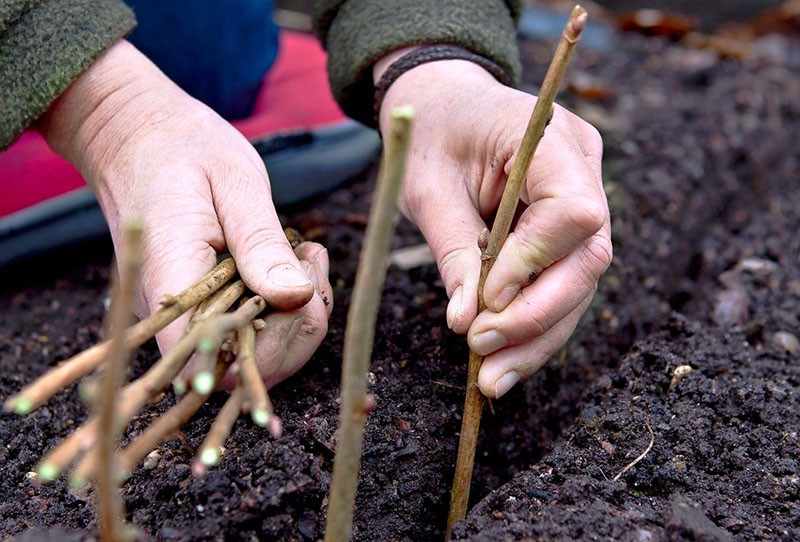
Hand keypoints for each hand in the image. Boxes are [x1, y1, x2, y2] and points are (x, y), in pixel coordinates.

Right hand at [39, 40, 331, 387]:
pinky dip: (280, 306)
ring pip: (246, 353)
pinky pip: (242, 328)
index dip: (268, 351)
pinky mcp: (196, 303)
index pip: (212, 361)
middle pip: (238, 368)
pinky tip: (296, 264)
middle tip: (315, 264)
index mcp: (171, 280)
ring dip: (295, 317)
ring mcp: (181, 311)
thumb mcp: (234, 183)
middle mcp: (169, 311)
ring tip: (310, 257)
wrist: (132, 132)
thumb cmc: (181, 147)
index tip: (304, 296)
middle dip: (297, 329)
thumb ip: (262, 244)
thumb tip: (296, 297)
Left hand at [376, 52, 610, 398]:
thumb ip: (453, 251)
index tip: (487, 299)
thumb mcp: (427, 188)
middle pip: (587, 257)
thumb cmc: (431, 136)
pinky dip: (533, 327)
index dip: (534, 262)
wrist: (445, 107)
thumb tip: (465, 323)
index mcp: (550, 139)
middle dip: (537, 314)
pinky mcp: (570, 229)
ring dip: (536, 337)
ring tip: (492, 378)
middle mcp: (583, 168)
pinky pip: (562, 283)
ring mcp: (584, 197)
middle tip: (483, 352)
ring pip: (579, 283)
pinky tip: (503, 364)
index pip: (572, 210)